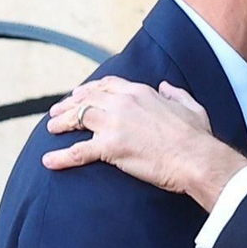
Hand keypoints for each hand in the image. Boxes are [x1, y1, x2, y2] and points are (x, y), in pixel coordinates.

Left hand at [41, 77, 246, 207]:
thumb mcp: (190, 106)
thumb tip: (166, 86)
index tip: (80, 94)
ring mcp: (114, 124)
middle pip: (86, 99)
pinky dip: (61, 157)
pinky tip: (49, 161)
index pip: (106, 85)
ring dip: (61, 124)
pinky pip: (78, 151)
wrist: (197, 158)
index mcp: (140, 92)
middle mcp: (122, 103)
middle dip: (69, 104)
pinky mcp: (110, 147)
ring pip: (77, 118)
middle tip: (57, 112)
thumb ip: (175, 93)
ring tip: (50, 129)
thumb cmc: (197, 137)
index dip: (89, 89)